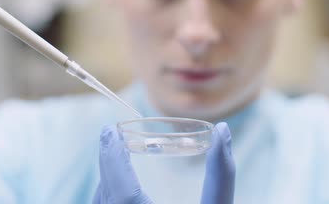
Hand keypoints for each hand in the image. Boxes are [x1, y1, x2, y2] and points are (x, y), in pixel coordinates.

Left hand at [93, 122, 234, 203]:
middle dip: (108, 163)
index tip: (110, 130)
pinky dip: (108, 198)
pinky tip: (118, 191)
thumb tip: (222, 131)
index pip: (121, 188)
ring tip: (114, 159)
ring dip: (106, 181)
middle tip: (113, 138)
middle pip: (108, 193)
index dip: (112, 155)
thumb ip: (222, 174)